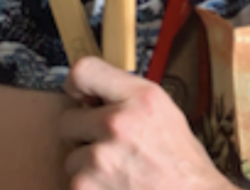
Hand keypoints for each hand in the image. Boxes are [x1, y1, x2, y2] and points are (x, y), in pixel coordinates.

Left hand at [60, 56, 234, 189]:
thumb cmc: (181, 162)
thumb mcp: (164, 112)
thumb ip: (128, 97)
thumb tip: (92, 94)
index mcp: (140, 97)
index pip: (83, 71)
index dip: (77, 86)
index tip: (81, 98)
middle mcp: (118, 122)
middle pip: (68, 120)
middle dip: (84, 135)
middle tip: (110, 146)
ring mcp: (100, 158)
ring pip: (72, 158)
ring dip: (88, 168)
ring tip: (120, 173)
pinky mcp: (87, 188)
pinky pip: (75, 184)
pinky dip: (91, 189)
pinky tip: (116, 189)